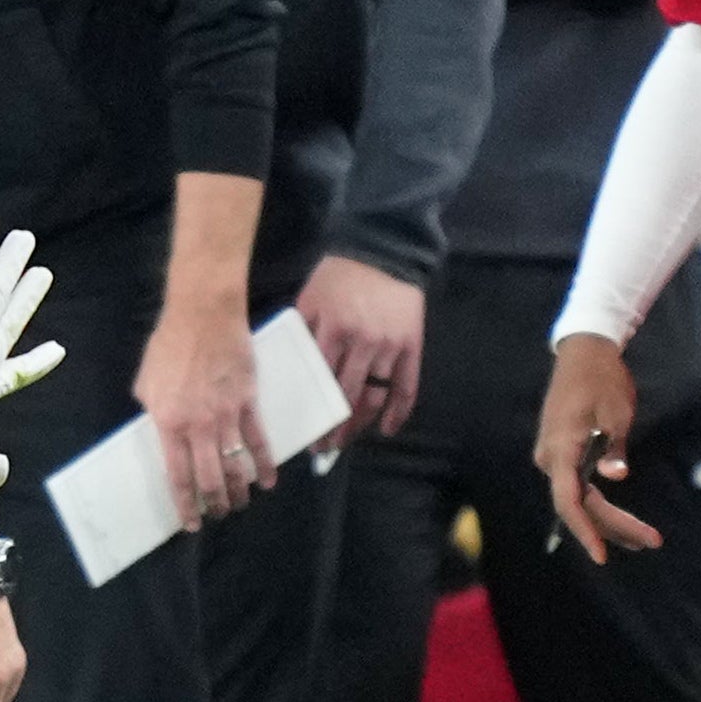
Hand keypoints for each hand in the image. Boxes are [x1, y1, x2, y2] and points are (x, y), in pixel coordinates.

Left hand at [138, 296, 267, 525]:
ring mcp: (226, 415)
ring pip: (235, 464)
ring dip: (239, 490)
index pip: (178, 475)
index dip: (185, 504)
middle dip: (215, 502)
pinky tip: (268, 480)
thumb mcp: (145, 383)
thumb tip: (159, 432)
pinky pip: (258, 440)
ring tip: (240, 504)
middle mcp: (198, 426)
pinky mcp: (248, 401)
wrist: (203, 315)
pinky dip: (264, 463)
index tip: (191, 522)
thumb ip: (152, 412)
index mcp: (168, 423)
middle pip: (210, 477)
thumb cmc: (168, 345)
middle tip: (218, 515)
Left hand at [297, 253, 425, 436]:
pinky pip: (407, 386)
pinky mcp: (413, 347)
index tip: (305, 433)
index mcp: (334, 330)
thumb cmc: (339, 277)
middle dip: (335, 427)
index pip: (321, 381)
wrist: (385, 253)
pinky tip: (388, 430)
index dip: (314, 411)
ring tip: (348, 441)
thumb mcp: (310, 299)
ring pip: (376, 396)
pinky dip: (400, 412)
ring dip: (362, 423)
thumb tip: (287, 371)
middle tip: (324, 448)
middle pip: (348, 396)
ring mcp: (391, 347)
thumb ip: (301, 333)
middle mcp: (364, 342)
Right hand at [533, 333, 661, 563]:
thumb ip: (614, 448)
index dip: (587, 531)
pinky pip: (576, 486)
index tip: (603, 556)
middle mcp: (550, 458)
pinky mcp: (561, 452)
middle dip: (613, 527)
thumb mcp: (616, 412)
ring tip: (641, 538)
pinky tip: (617, 518)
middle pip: (578, 504)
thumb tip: (616, 477)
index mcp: (561, 449)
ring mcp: (552, 456)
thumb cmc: (602, 379)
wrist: (584, 351)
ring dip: (607, 520)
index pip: (570, 501)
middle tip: (651, 542)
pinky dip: (597, 504)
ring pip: (577, 498)